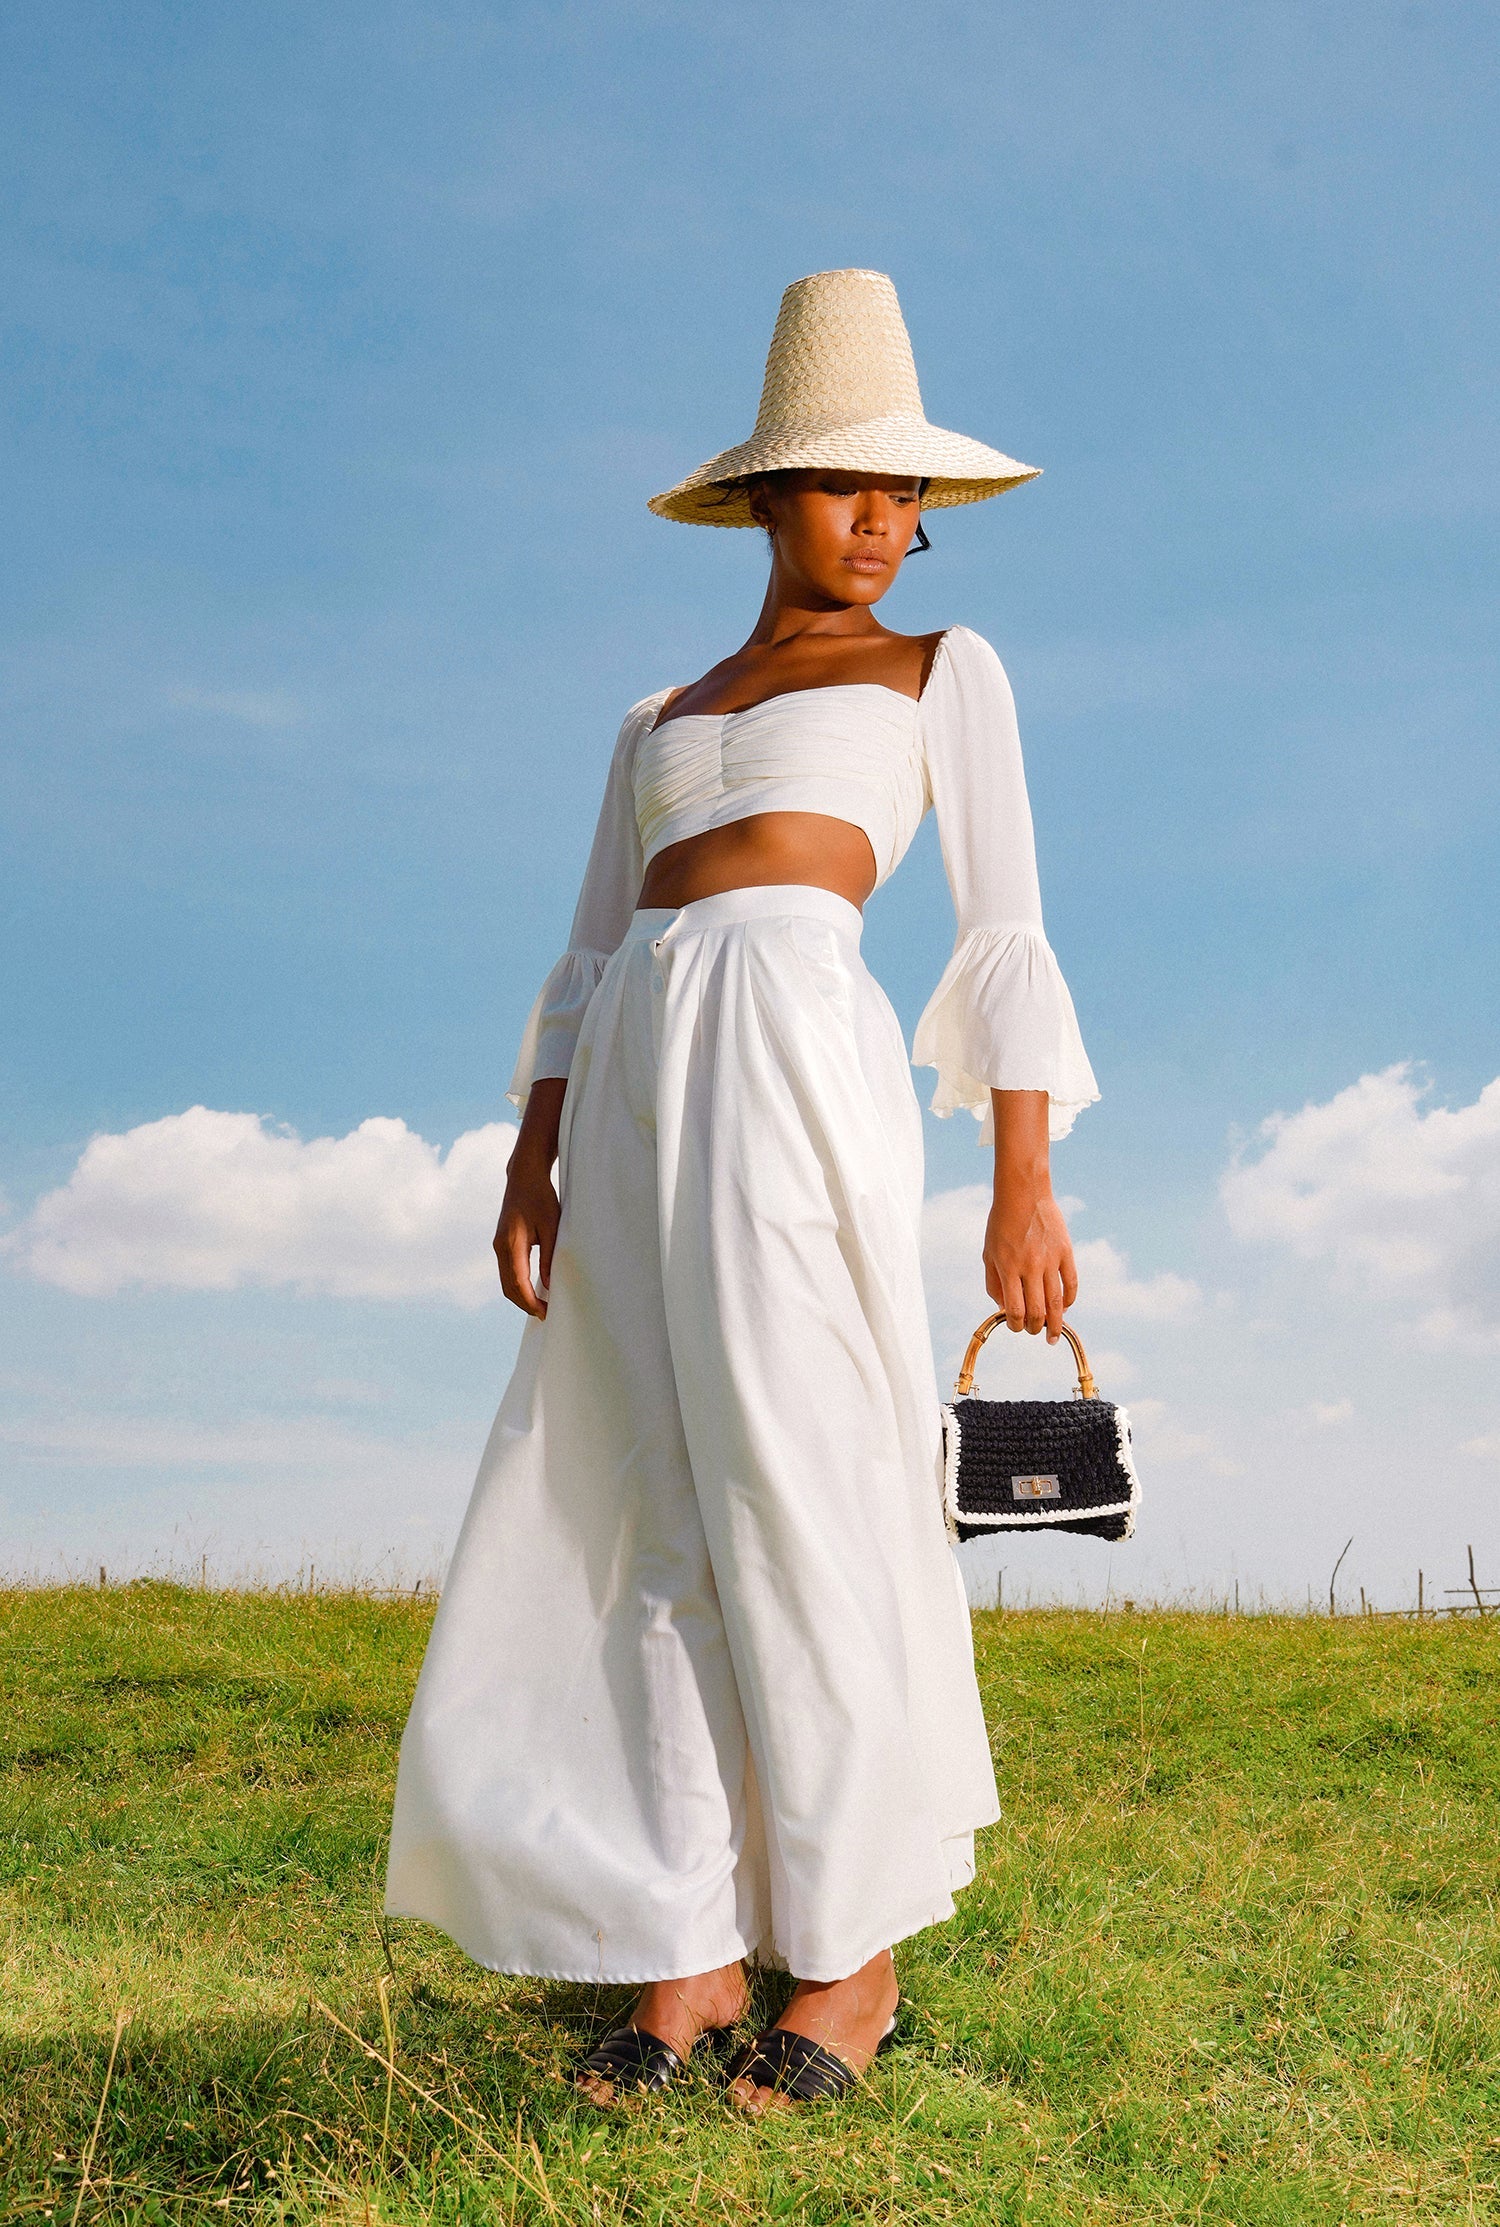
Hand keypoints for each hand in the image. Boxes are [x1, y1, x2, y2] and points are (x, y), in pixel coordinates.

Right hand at [495, 1159, 559, 1316]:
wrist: (524, 1177)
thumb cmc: (540, 1197)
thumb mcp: (551, 1227)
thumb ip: (549, 1257)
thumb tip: (548, 1285)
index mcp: (511, 1244)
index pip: (518, 1283)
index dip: (531, 1302)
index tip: (546, 1313)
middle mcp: (500, 1247)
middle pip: (508, 1288)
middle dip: (525, 1304)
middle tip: (545, 1315)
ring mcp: (498, 1246)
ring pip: (505, 1282)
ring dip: (520, 1297)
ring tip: (541, 1306)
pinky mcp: (501, 1244)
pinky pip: (507, 1272)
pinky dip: (517, 1285)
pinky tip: (533, 1290)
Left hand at [983, 1187, 1076, 1340]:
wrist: (1023, 1193)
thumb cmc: (1001, 1224)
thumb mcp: (989, 1253)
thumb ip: (994, 1283)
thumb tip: (1004, 1310)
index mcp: (1008, 1267)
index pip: (1015, 1309)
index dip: (1015, 1325)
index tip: (1016, 1326)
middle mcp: (1030, 1266)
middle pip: (1037, 1311)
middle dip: (1035, 1328)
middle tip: (1034, 1331)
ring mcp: (1050, 1259)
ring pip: (1057, 1302)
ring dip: (1055, 1323)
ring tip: (1053, 1334)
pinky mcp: (1066, 1251)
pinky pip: (1072, 1283)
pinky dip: (1069, 1300)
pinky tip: (1065, 1307)